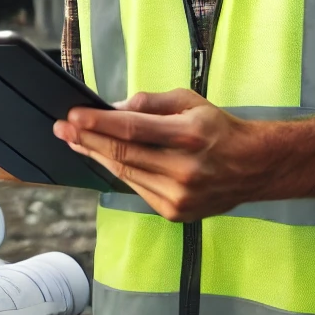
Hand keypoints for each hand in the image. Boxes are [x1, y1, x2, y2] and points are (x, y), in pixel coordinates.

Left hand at [53, 89, 267, 221]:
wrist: (252, 167)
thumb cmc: (218, 129)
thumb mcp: (189, 102)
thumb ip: (151, 103)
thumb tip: (114, 107)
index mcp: (189, 135)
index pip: (132, 129)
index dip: (98, 123)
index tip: (73, 116)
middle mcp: (184, 169)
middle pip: (123, 154)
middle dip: (87, 139)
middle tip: (62, 128)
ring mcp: (179, 196)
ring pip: (125, 173)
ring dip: (96, 156)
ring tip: (76, 141)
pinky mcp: (174, 213)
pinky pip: (136, 188)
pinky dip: (119, 171)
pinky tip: (104, 158)